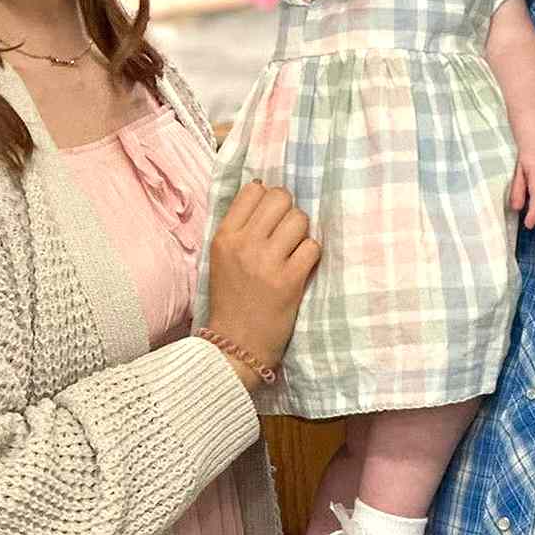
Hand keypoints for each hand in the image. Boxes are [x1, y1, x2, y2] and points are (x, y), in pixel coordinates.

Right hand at [203, 181, 320, 390]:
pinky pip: (312, 247)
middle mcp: (244, 244)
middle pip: (280, 198)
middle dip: (289, 212)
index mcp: (224, 236)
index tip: (271, 215)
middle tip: (286, 233)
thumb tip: (265, 189)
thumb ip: (239, 226)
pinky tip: (301, 267)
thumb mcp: (221, 257)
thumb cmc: (231, 299)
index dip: (268, 197)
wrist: (234, 345)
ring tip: (293, 251)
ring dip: (302, 233)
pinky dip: (311, 255)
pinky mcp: (289, 281)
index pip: (254, 189)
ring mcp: (267, 262)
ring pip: (300, 219)